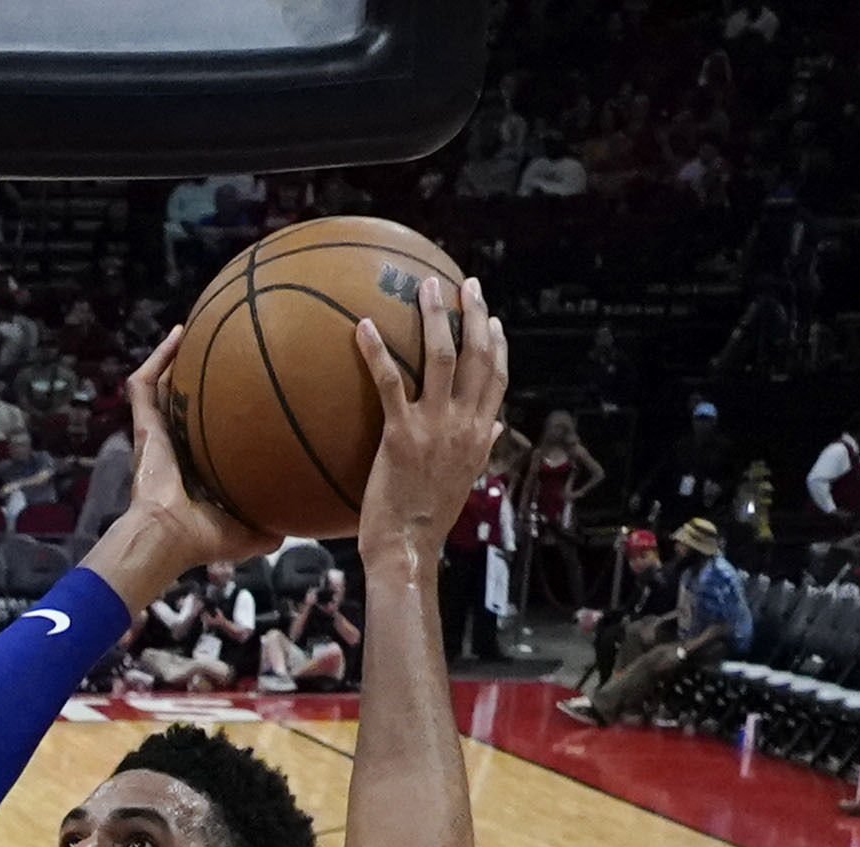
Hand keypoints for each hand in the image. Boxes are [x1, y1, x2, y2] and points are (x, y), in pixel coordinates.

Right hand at [113, 328, 274, 574]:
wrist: (170, 537)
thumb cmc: (205, 538)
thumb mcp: (253, 532)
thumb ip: (277, 523)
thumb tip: (307, 521)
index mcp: (195, 466)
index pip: (206, 430)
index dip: (220, 409)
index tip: (243, 387)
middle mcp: (174, 446)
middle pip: (182, 401)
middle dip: (195, 375)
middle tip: (221, 348)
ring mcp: (156, 435)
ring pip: (161, 386)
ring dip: (173, 358)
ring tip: (194, 329)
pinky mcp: (144, 428)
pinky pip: (144, 386)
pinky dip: (159, 358)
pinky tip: (179, 334)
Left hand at [350, 275, 515, 578]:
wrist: (408, 548)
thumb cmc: (428, 519)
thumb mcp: (463, 481)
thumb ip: (480, 448)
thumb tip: (494, 427)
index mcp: (479, 434)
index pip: (498, 379)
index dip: (498, 345)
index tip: (494, 320)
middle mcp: (464, 424)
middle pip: (477, 357)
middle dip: (475, 315)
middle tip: (465, 284)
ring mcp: (434, 427)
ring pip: (442, 358)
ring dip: (435, 318)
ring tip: (425, 287)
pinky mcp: (400, 434)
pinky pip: (389, 383)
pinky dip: (376, 352)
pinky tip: (361, 327)